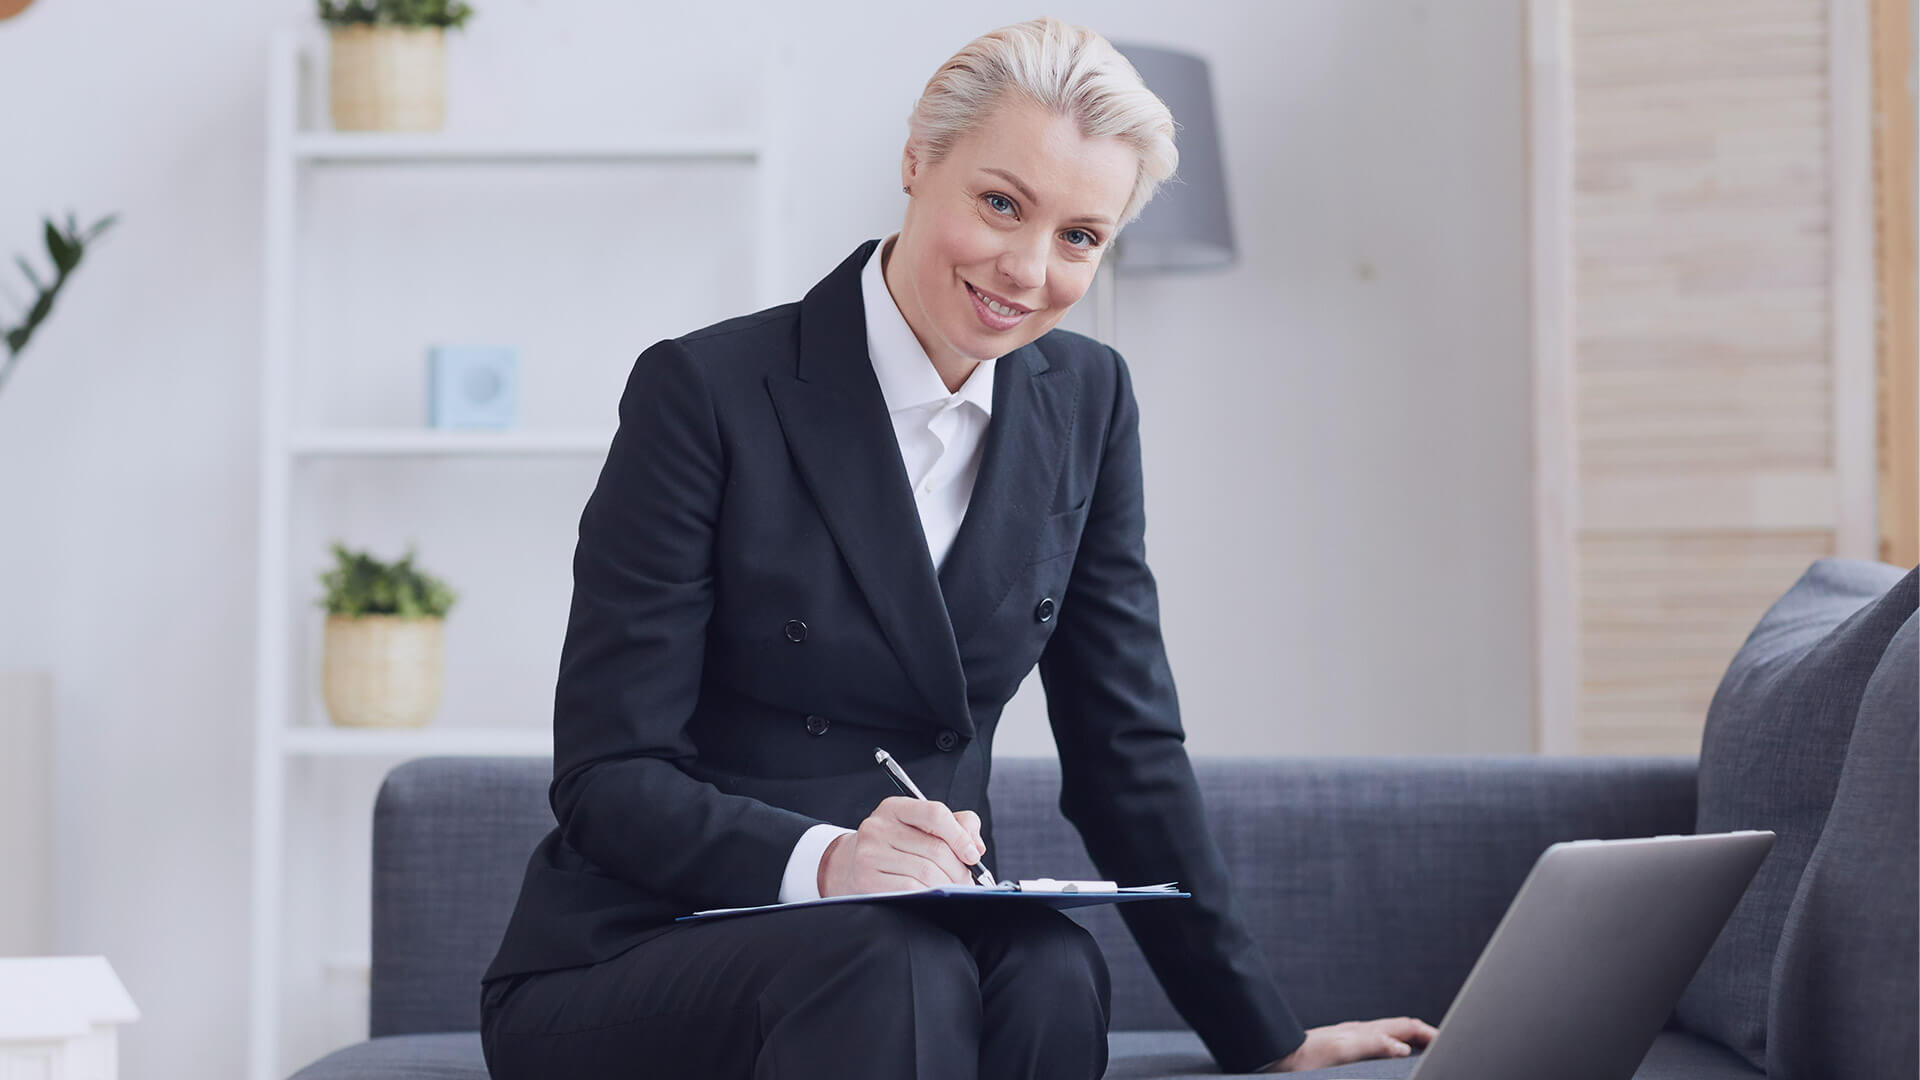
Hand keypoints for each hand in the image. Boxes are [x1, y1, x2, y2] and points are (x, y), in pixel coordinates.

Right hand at [817, 796, 986, 896]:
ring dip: (948, 884)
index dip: (960, 836)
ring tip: (953, 888)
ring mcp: (869, 854)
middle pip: (935, 848)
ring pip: (926, 871)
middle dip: (959, 868)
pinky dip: (929, 894)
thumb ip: (956, 826)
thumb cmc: (894, 847)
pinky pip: (911, 889)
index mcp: (895, 808)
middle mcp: (878, 827)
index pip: (935, 813)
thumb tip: (975, 846)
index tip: (972, 855)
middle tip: (967, 880)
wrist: (849, 867)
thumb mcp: (920, 827)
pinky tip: (932, 895)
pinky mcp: (867, 879)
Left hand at [1258, 1017, 1438, 1071]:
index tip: (1448, 1040)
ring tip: (1424, 1051)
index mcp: (1366, 1031)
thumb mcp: (1343, 1050)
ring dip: (1410, 1040)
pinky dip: (1393, 1048)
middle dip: (1425, 1034)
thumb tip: (1403, 1047)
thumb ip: (1374, 1044)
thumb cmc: (1307, 1056)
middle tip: (1442, 1045)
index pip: (1407, 1027)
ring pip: (1390, 1036)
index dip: (1429, 1033)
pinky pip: (1378, 1045)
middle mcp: (1361, 1032)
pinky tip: (1390, 1058)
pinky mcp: (1345, 1050)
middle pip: (1401, 1029)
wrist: (1280, 1056)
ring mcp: (1353, 1039)